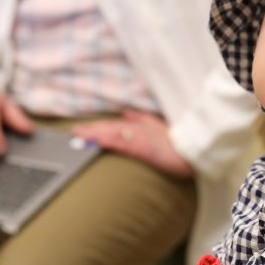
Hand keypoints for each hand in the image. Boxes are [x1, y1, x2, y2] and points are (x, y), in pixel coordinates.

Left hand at [71, 110, 194, 178]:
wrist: (190, 150)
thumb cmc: (176, 141)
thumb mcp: (157, 125)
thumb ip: (140, 118)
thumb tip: (125, 113)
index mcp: (139, 126)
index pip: (113, 126)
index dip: (97, 127)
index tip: (81, 129)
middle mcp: (136, 129)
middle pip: (109, 128)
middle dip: (90, 130)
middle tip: (73, 131)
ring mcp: (137, 137)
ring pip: (111, 133)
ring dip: (94, 134)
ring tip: (78, 135)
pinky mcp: (140, 146)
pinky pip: (119, 142)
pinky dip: (105, 140)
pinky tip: (95, 141)